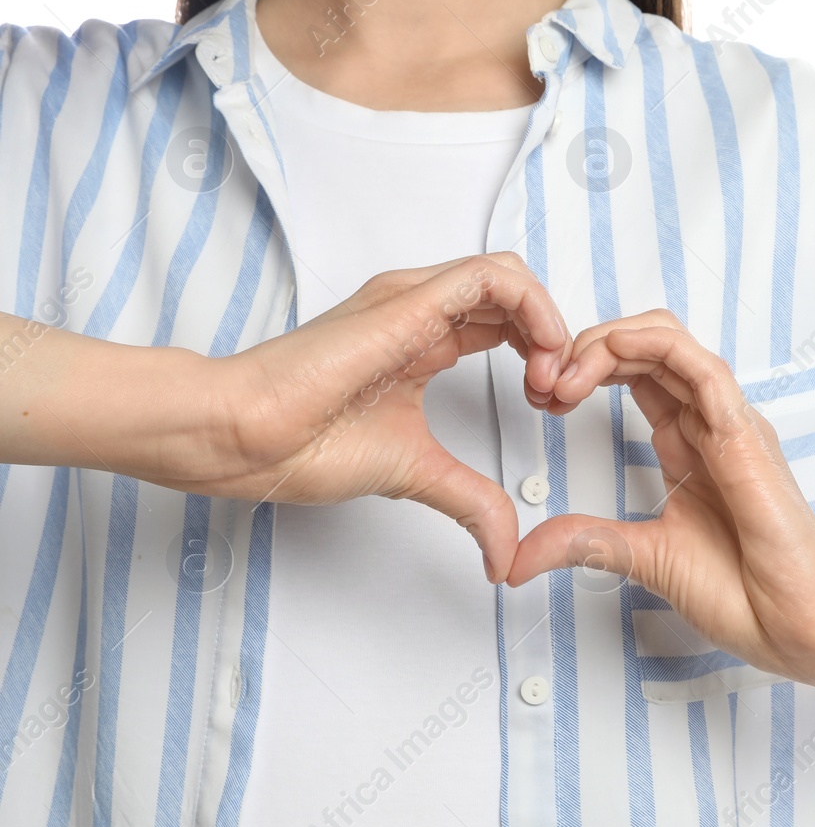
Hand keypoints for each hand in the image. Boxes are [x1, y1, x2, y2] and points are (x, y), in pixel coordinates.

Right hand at [188, 253, 570, 579]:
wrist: (246, 438)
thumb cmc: (303, 445)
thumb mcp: (418, 473)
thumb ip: (470, 502)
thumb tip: (502, 552)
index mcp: (423, 340)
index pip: (505, 320)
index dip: (543, 354)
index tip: (549, 406)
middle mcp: (420, 310)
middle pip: (514, 294)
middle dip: (553, 340)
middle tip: (556, 395)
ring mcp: (412, 299)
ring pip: (507, 273)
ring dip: (547, 322)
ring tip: (548, 378)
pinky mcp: (406, 301)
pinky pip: (488, 276)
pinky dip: (531, 307)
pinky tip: (539, 354)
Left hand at [510, 310, 814, 688]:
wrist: (798, 626)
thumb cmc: (748, 595)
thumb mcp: (645, 559)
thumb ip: (589, 543)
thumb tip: (523, 553)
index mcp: (688, 446)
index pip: (635, 374)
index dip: (582, 370)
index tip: (540, 399)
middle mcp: (709, 424)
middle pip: (646, 347)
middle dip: (584, 349)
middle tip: (541, 382)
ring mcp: (730, 424)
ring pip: (669, 342)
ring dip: (608, 343)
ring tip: (564, 374)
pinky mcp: (744, 433)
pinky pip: (700, 366)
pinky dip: (651, 347)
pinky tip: (609, 355)